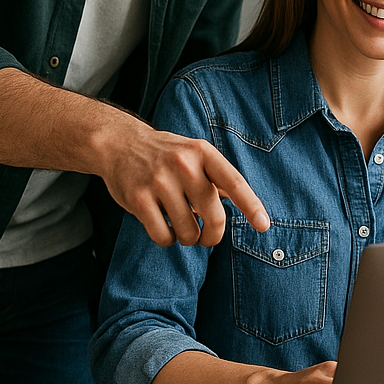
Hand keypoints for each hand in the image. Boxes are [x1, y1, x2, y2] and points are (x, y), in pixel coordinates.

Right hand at [99, 124, 268, 247]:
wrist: (120, 143)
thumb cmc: (166, 155)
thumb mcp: (196, 154)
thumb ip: (219, 178)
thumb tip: (248, 206)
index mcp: (203, 153)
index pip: (234, 183)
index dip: (251, 206)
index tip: (264, 226)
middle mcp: (183, 165)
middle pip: (213, 216)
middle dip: (213, 235)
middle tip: (207, 238)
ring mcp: (159, 181)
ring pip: (188, 231)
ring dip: (188, 238)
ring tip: (181, 227)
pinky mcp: (138, 198)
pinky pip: (163, 236)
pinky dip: (167, 240)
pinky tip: (164, 228)